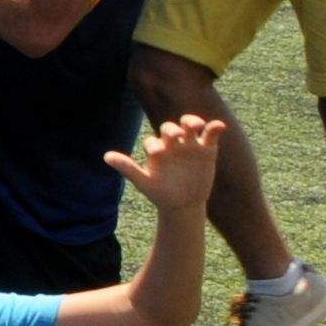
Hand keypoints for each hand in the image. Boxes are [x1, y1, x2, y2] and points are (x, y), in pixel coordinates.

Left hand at [109, 112, 226, 212]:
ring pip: (190, 126)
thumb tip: (106, 156)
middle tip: (176, 135)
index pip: (153, 141)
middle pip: (170, 128)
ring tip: (196, 125)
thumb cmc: (160, 192)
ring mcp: (190, 145)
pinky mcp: (207, 149)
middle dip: (172, 129)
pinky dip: (215, 128)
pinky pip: (211, 134)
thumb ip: (127, 168)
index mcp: (156, 149)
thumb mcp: (144, 182)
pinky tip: (220, 126)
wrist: (184, 204)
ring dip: (192, 122)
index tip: (158, 153)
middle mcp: (172, 143)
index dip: (154, 145)